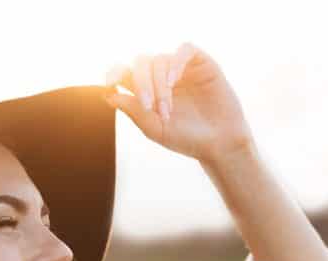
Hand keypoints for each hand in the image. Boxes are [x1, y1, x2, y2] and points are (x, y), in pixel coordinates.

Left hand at [104, 41, 254, 163]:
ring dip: (159, 84)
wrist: (219, 144)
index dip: (113, 73)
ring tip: (166, 109)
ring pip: (159, 60)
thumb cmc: (186, 138)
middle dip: (141, 83)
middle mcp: (162, 76)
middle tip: (148, 105)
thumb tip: (108, 95)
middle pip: (140, 63)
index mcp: (146, 89)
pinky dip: (175, 62)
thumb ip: (133, 111)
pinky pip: (185, 50)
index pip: (124, 71)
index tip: (110, 85)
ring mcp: (181, 68)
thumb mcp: (155, 128)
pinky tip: (173, 81)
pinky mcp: (202, 63)